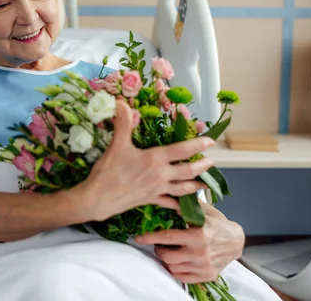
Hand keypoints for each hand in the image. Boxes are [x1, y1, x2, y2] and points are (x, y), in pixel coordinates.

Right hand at [78, 100, 215, 221]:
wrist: (98, 198)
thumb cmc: (108, 171)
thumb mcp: (116, 144)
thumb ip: (123, 123)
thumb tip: (122, 103)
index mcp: (155, 159)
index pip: (182, 150)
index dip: (198, 144)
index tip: (210, 141)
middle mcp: (161, 175)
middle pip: (187, 170)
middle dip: (201, 166)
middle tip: (211, 162)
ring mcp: (157, 189)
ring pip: (183, 188)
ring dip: (196, 185)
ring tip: (205, 183)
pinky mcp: (151, 200)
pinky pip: (170, 203)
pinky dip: (179, 205)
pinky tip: (185, 207)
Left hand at [135, 203, 245, 283]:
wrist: (237, 241)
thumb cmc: (217, 224)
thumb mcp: (203, 212)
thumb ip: (186, 206)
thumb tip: (168, 195)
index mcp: (198, 235)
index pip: (167, 237)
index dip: (150, 238)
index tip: (139, 238)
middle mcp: (200, 253)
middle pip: (167, 256)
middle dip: (158, 249)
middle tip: (158, 245)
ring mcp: (204, 266)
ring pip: (173, 267)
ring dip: (166, 260)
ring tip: (167, 252)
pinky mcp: (207, 275)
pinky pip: (183, 277)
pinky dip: (175, 270)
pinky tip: (175, 262)